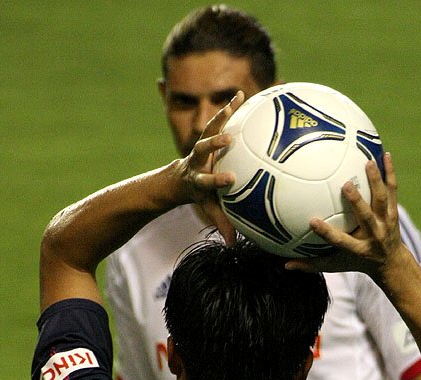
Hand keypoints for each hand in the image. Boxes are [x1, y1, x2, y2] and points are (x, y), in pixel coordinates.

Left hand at [175, 91, 243, 244]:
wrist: (179, 178)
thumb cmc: (199, 195)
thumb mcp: (208, 208)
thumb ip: (221, 223)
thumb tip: (234, 244)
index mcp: (198, 179)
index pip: (207, 181)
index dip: (217, 179)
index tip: (230, 179)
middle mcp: (197, 160)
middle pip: (203, 149)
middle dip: (214, 144)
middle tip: (227, 139)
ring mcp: (201, 146)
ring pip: (209, 129)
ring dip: (222, 116)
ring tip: (236, 102)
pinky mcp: (207, 135)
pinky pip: (218, 120)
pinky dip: (229, 108)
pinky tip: (241, 95)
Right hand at [285, 152, 404, 276]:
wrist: (391, 262)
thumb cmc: (357, 261)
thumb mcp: (336, 265)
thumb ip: (312, 264)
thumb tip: (286, 265)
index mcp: (358, 249)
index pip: (340, 241)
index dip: (326, 232)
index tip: (311, 221)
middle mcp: (374, 235)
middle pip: (365, 217)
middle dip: (356, 202)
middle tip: (346, 184)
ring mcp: (386, 222)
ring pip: (381, 200)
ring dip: (376, 181)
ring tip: (368, 162)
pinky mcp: (394, 212)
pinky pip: (392, 190)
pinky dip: (390, 172)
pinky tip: (385, 154)